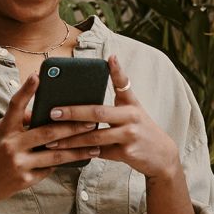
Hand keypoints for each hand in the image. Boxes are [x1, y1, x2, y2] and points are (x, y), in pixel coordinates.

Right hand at [0, 72, 102, 212]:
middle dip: (73, 127)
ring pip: (56, 155)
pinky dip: (61, 163)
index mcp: (4, 130)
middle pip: (48, 133)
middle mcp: (11, 145)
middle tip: (92, 121)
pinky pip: (49, 169)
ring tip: (95, 146)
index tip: (38, 76)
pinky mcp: (25, 180)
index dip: (26, 90)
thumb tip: (43, 111)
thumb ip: (19, 121)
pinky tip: (77, 160)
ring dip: (78, 150)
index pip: (15, 106)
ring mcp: (19, 164)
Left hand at [42, 55, 179, 180]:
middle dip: (73, 112)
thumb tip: (108, 66)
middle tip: (54, 112)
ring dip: (71, 140)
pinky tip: (66, 154)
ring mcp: (129, 136)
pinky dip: (82, 154)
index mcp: (131, 104)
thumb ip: (120, 93)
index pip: (124, 84)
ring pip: (94, 137)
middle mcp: (132, 117)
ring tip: (52, 140)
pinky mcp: (126, 153)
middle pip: (98, 113)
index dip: (117, 70)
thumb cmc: (140, 129)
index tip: (110, 58)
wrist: (161, 156)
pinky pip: (99, 153)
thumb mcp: (133, 110)